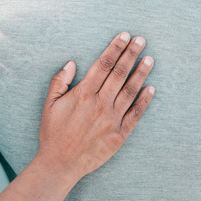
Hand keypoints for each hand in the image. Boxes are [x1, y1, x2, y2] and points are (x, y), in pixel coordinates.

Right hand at [38, 32, 154, 180]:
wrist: (61, 164)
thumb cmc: (53, 133)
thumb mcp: (49, 104)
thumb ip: (59, 82)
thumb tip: (72, 63)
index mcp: (83, 94)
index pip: (104, 64)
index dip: (115, 48)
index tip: (124, 36)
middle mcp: (100, 104)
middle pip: (120, 73)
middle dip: (131, 54)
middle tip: (141, 40)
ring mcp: (112, 119)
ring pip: (130, 91)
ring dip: (141, 73)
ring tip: (149, 59)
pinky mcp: (119, 135)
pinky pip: (136, 114)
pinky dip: (145, 100)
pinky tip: (151, 88)